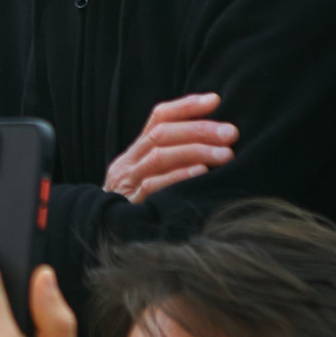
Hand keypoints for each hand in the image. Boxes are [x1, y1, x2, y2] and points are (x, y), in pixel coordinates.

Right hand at [103, 94, 236, 201]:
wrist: (104, 236)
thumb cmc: (141, 207)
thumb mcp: (152, 178)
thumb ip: (173, 159)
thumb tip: (216, 140)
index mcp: (135, 152)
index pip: (158, 118)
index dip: (186, 106)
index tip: (215, 100)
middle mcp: (128, 163)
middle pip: (161, 134)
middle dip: (199, 129)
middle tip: (231, 133)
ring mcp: (127, 183)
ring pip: (159, 156)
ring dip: (196, 151)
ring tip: (225, 154)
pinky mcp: (131, 205)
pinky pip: (153, 186)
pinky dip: (179, 176)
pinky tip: (202, 173)